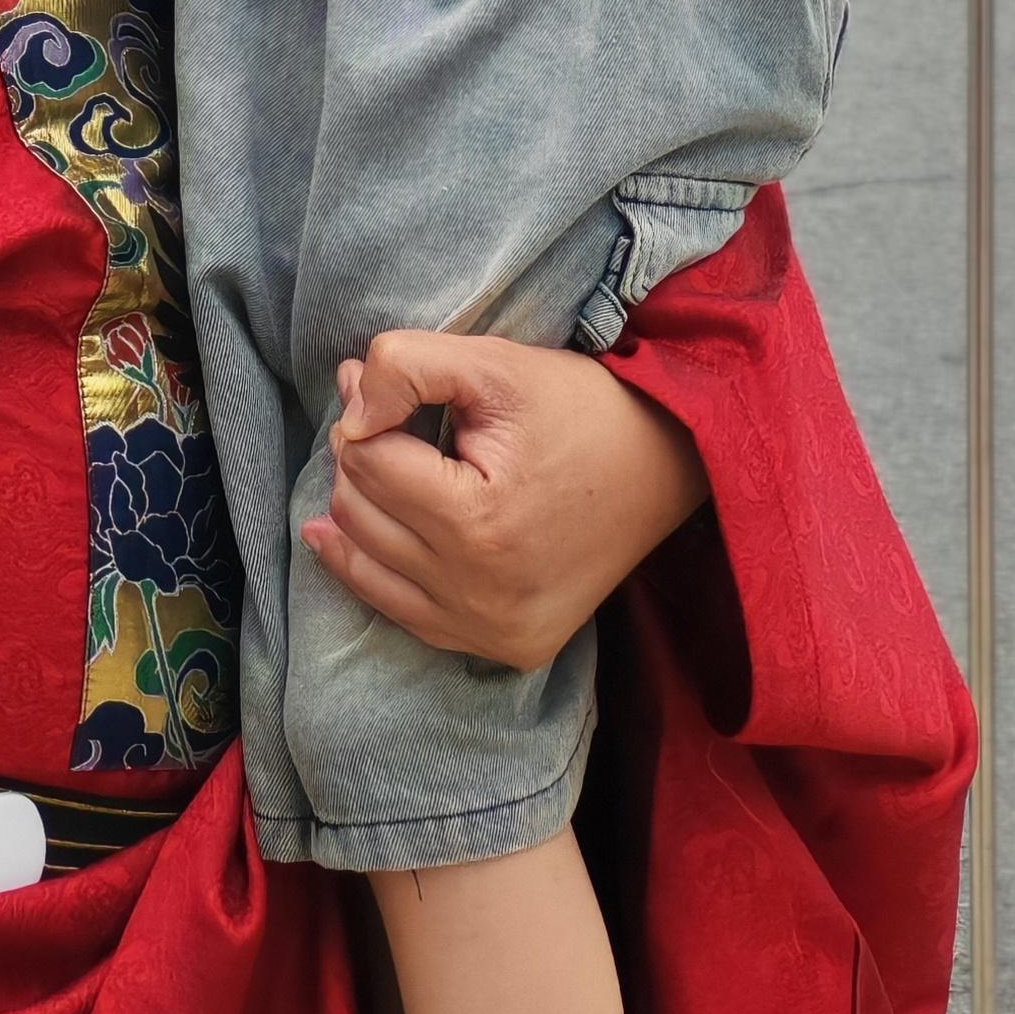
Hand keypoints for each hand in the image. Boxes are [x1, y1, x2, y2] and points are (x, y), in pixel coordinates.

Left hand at [300, 329, 708, 670]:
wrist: (666, 466)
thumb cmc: (579, 407)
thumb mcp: (493, 364)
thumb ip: (406, 368)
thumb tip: (348, 408)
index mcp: (478, 523)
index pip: (366, 462)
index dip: (363, 412)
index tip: (376, 385)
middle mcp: (481, 595)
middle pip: (360, 517)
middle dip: (359, 460)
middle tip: (381, 416)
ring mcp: (494, 633)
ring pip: (369, 571)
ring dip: (361, 513)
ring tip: (377, 465)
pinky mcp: (510, 649)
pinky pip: (409, 616)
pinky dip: (381, 573)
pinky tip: (361, 538)